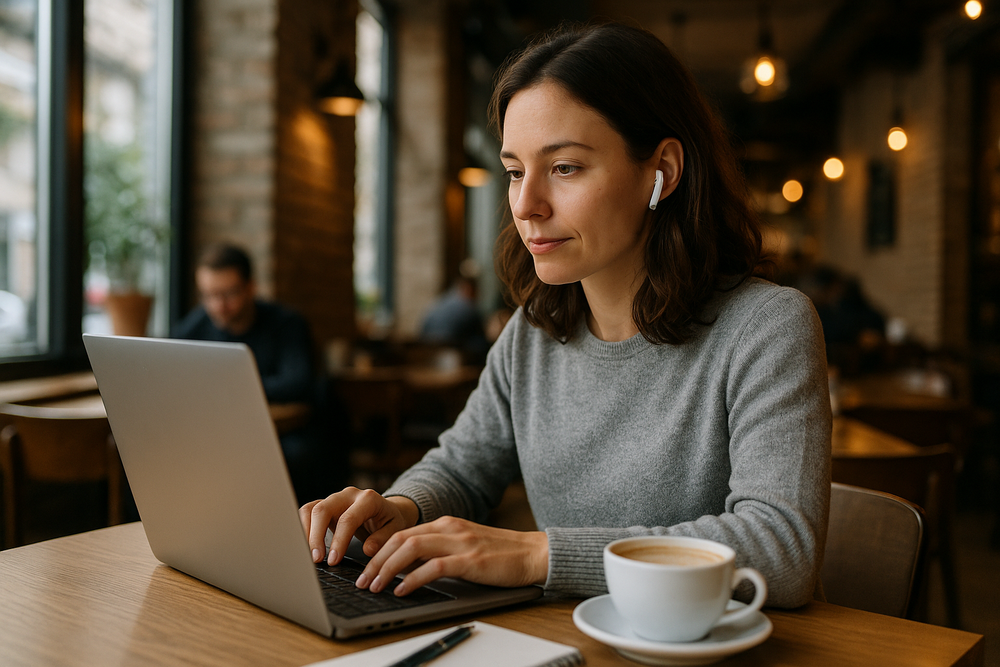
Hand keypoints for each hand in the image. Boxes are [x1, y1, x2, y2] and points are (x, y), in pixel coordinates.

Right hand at [299, 487, 419, 565]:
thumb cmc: (390, 521)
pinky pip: (308, 512)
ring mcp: (335, 498)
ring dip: (306, 532)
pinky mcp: (326, 505)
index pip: (348, 519)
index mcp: (368, 499)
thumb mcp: (396, 530)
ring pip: (311, 509)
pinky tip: (305, 547)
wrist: (387, 511)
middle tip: (316, 559)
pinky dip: (303, 528)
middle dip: (316, 536)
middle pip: (323, 509)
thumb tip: (367, 549)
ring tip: (308, 555)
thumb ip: (383, 538)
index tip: (333, 560)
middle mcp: (349, 495)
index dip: (338, 541)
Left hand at [355, 516, 548, 595]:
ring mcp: (460, 542)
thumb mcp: (465, 546)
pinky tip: (402, 589)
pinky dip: (412, 578)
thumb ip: (440, 550)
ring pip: (411, 549)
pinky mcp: (470, 560)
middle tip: (363, 580)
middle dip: (376, 561)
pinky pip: (433, 567)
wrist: (534, 553)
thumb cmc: (501, 554)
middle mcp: (449, 528)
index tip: (366, 568)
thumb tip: (408, 568)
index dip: (380, 551)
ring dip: (388, 568)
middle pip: (400, 539)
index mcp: (446, 524)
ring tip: (375, 586)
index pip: (402, 533)